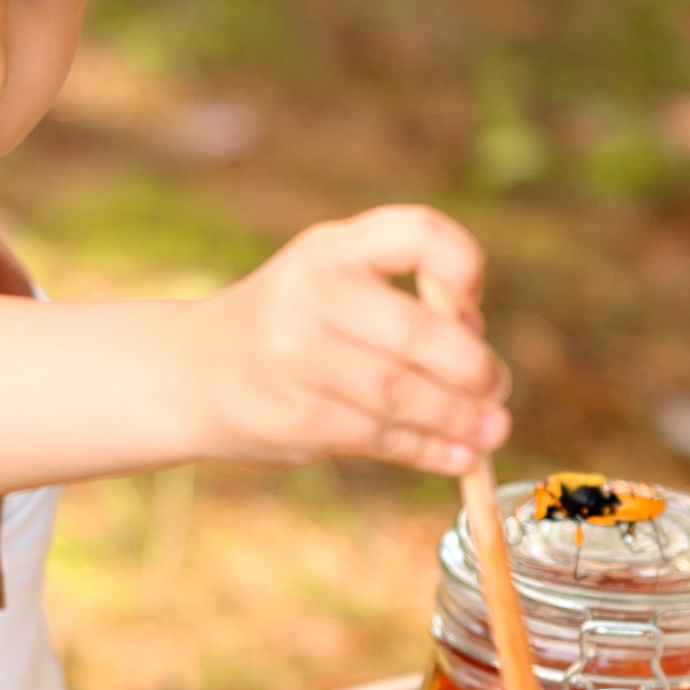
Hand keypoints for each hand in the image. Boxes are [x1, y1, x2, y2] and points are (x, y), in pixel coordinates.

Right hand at [199, 207, 507, 473]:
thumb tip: (476, 341)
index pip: (414, 232)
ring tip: (493, 430)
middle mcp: (312, 295)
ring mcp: (298, 359)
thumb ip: (398, 294)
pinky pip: (379, 436)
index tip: (473, 301)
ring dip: (458, 417)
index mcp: (332, 249)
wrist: (193, 373)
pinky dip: (427, 450)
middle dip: (472, 366)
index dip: (461, 263)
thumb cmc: (290, 323)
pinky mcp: (297, 417)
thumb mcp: (330, 278)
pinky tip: (457, 457)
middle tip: (496, 387)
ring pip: (401, 394)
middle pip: (417, 332)